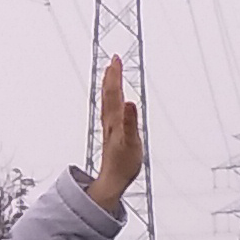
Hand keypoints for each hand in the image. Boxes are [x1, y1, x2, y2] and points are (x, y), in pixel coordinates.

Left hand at [88, 53, 145, 211]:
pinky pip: (109, 110)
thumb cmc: (123, 164)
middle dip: (111, 76)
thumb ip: (130, 122)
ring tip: (110, 74)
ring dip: (109, 86)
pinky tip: (114, 100)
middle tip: (113, 60)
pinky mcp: (111, 133)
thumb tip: (129, 103)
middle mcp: (110, 121)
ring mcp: (109, 127)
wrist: (112, 180)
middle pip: (108, 94)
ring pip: (107, 102)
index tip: (115, 60)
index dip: (114, 76)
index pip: (114, 93)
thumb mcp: (132, 143)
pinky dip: (111, 99)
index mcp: (115, 120)